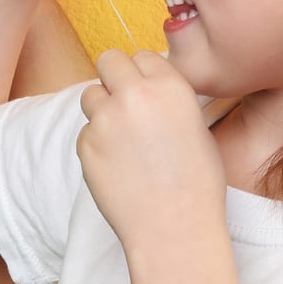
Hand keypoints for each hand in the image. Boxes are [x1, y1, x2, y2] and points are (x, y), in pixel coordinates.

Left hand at [77, 50, 226, 252]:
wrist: (175, 227)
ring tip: (122, 141)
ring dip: (101, 110)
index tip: (146, 91)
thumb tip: (150, 92)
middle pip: (108, 60)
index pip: (142, 56)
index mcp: (170, 86)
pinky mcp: (85, 145)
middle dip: (114, 77)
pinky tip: (117, 167)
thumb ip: (169, 101)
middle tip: (123, 102)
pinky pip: (85, 133)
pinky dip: (96, 145)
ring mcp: (105, 119)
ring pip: (90, 95)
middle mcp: (134, 94)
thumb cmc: (197, 185)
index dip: (143, 73)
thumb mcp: (197, 129)